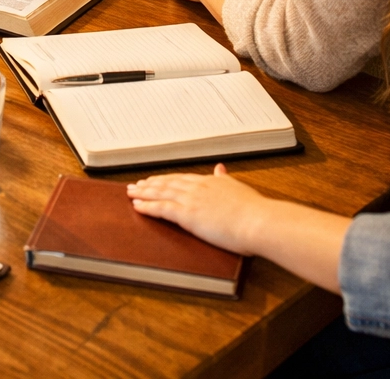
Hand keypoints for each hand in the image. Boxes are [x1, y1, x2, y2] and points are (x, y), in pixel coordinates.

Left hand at [127, 164, 268, 254]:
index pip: (182, 179)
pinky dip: (147, 206)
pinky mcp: (187, 214)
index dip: (166, 179)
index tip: (155, 180)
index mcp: (210, 182)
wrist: (259, 221)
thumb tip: (220, 169)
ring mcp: (191, 200)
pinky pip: (161, 208)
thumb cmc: (255, 211)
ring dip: (144, 193)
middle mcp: (197, 188)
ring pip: (160, 193)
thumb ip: (226, 179)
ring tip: (131, 193)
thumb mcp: (239, 189)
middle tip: (136, 185)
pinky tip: (137, 206)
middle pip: (167, 183)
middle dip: (150, 184)